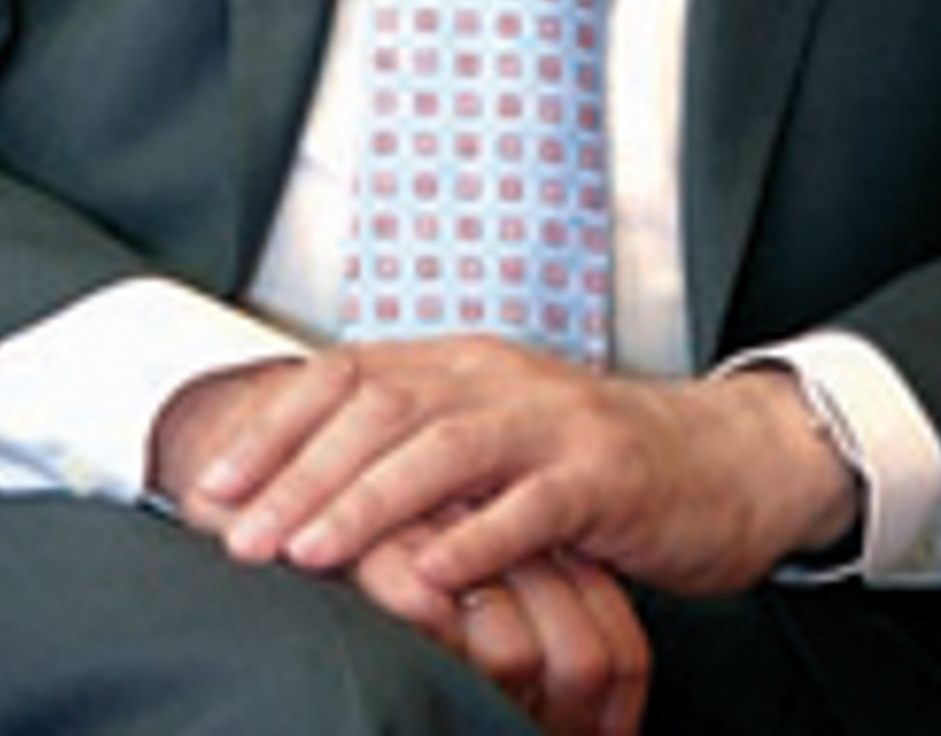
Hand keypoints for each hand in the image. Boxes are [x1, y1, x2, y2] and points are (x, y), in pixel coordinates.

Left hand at [152, 361, 649, 735]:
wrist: (726, 458)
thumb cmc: (592, 464)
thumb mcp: (494, 441)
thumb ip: (414, 450)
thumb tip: (299, 491)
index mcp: (461, 363)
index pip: (346, 375)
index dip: (274, 426)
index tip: (213, 487)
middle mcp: (499, 377)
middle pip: (381, 409)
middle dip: (299, 474)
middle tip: (237, 536)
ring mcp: (555, 421)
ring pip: (444, 449)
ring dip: (367, 502)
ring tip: (309, 553)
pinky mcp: (605, 474)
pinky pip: (533, 506)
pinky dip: (476, 540)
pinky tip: (430, 577)